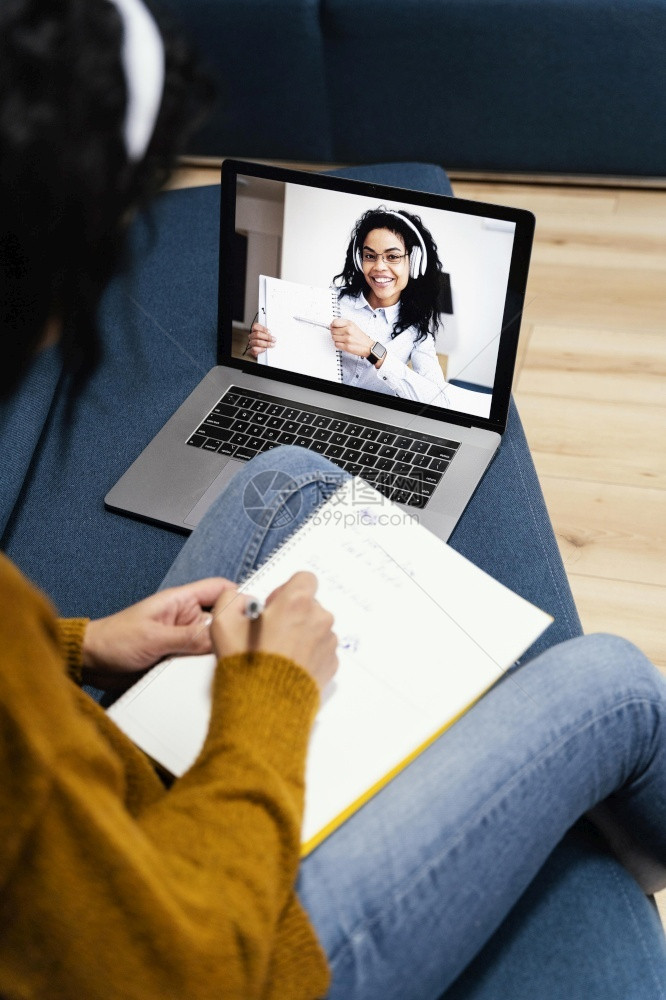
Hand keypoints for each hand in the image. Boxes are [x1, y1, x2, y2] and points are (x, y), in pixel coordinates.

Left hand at [82, 579, 234, 685]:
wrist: (91, 663)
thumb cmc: (112, 639)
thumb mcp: (154, 638)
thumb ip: (188, 638)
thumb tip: (221, 636)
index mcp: (181, 601)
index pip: (220, 589)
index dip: (239, 597)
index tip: (254, 614)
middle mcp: (186, 619)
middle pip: (223, 620)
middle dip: (232, 632)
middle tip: (244, 646)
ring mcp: (184, 640)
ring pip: (214, 644)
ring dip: (216, 655)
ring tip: (225, 665)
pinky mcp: (178, 659)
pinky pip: (200, 663)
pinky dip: (204, 670)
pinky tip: (209, 678)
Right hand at [210, 572, 337, 691]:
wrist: (265, 706)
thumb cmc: (248, 665)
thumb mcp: (223, 624)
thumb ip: (230, 599)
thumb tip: (240, 599)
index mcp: (297, 602)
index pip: (304, 579)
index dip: (287, 590)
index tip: (274, 606)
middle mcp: (318, 619)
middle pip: (310, 605)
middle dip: (293, 614)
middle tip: (271, 632)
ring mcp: (328, 642)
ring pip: (316, 628)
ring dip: (301, 635)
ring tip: (278, 653)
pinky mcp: (331, 664)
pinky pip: (321, 650)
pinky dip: (308, 654)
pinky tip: (288, 666)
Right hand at [246, 322, 274, 357]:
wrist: (268, 353)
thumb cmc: (269, 341)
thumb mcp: (270, 335)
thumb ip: (270, 333)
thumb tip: (275, 333)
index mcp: (255, 330)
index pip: (255, 326)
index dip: (263, 329)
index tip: (270, 332)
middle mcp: (252, 336)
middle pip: (257, 334)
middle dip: (267, 337)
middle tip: (273, 339)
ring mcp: (251, 343)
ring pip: (257, 342)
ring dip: (266, 343)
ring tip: (272, 345)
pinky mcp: (252, 351)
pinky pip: (254, 349)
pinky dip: (261, 349)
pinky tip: (265, 349)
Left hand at [330, 318, 373, 358]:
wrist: (368, 346)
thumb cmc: (361, 337)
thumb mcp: (354, 326)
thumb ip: (343, 324)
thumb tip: (333, 325)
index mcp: (350, 324)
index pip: (335, 322)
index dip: (332, 325)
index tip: (333, 326)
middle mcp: (348, 330)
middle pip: (333, 330)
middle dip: (334, 332)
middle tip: (338, 334)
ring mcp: (347, 338)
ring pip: (333, 338)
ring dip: (336, 339)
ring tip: (342, 339)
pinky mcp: (346, 346)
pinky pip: (336, 344)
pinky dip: (338, 344)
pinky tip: (343, 343)